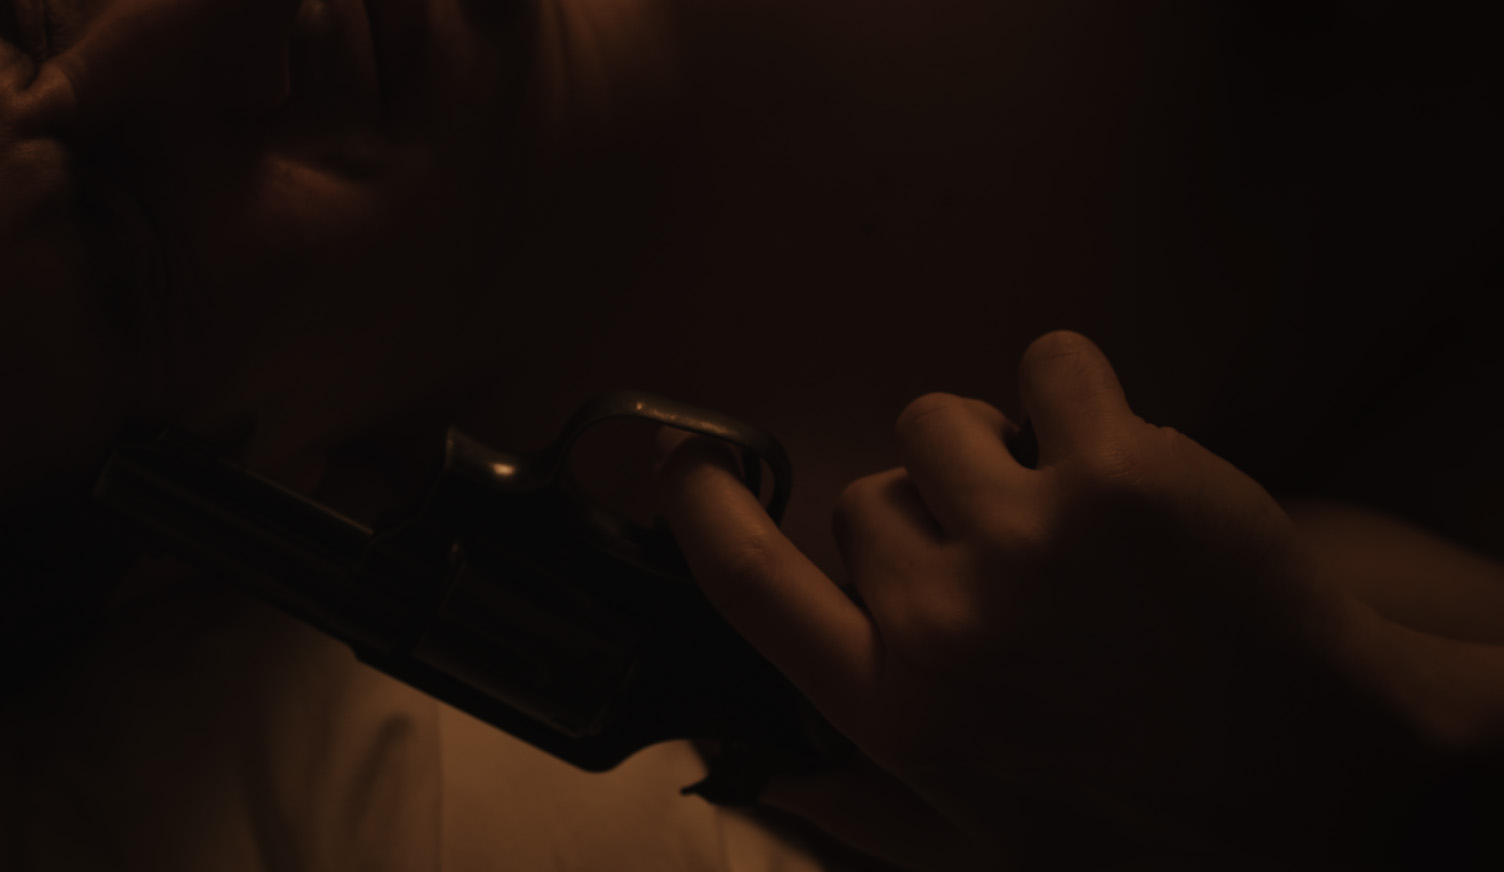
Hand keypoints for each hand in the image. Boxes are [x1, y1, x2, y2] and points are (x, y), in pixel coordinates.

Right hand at [657, 332, 1432, 868]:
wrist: (1339, 790)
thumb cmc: (1159, 823)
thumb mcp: (984, 844)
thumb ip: (861, 804)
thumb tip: (740, 778)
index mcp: (900, 709)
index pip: (754, 590)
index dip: (707, 517)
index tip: (686, 467)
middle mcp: (940, 623)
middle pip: (866, 498)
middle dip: (929, 509)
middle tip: (1012, 543)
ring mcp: (1026, 540)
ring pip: (939, 419)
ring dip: (995, 440)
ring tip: (1069, 488)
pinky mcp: (1119, 473)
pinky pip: (1048, 363)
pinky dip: (1073, 383)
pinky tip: (1117, 439)